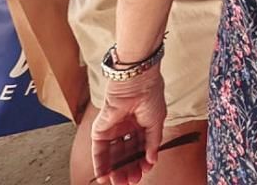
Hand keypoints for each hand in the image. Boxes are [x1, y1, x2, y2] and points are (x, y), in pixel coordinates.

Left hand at [91, 69, 166, 184]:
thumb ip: (152, 143)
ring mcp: (113, 130)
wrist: (136, 83)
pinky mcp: (100, 130)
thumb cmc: (150, 96)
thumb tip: (152, 160)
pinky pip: (99, 151)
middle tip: (132, 180)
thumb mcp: (157, 122)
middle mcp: (127, 128)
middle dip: (130, 168)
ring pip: (113, 155)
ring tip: (121, 182)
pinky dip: (101, 164)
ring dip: (116, 170)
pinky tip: (105, 176)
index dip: (143, 160)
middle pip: (127, 153)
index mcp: (142, 124)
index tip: (145, 170)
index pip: (141, 147)